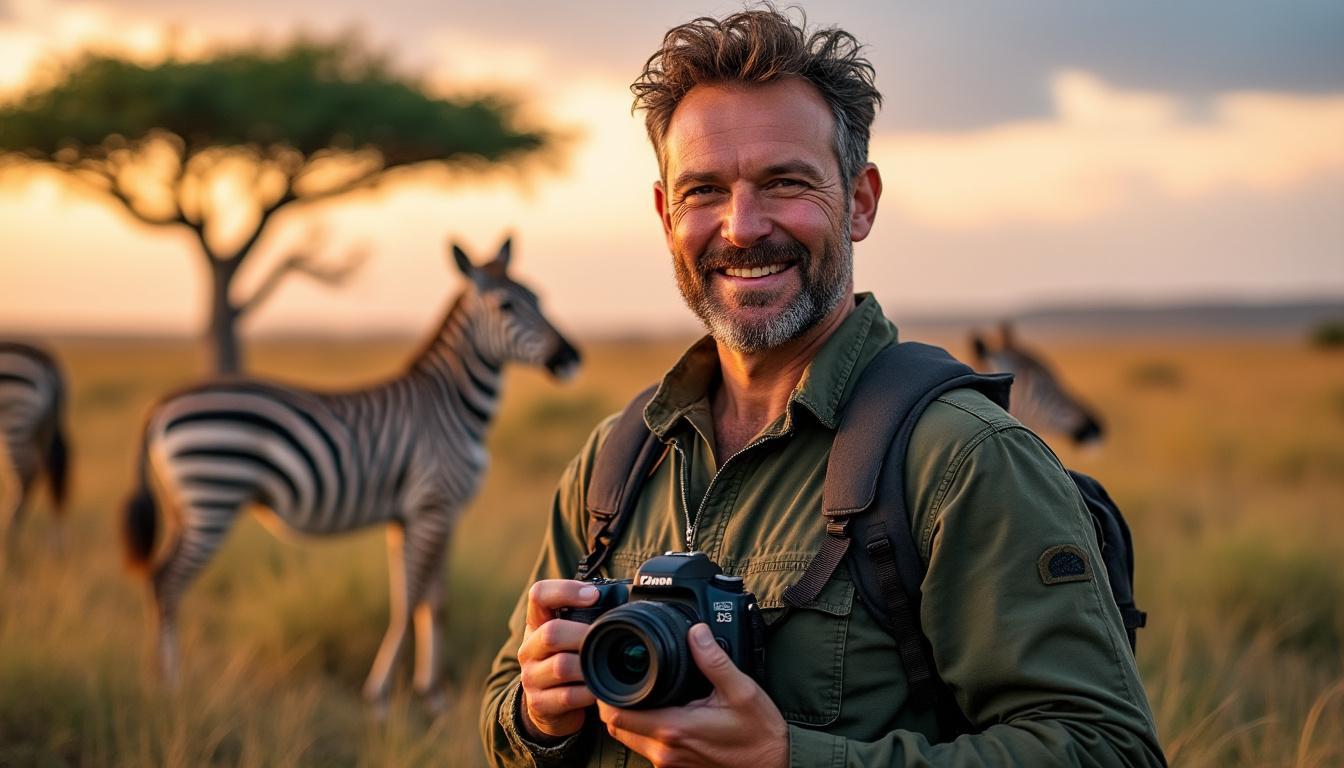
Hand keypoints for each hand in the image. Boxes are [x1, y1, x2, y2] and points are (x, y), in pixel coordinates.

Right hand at [518, 579, 599, 740]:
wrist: (550, 706)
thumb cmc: (568, 660)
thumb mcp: (571, 636)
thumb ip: (589, 619)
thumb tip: (624, 606)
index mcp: (537, 623)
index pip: (539, 595)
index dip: (565, 590)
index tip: (593, 595)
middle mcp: (529, 648)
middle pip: (551, 633)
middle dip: (584, 635)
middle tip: (605, 640)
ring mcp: (531, 677)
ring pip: (561, 666)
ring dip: (588, 666)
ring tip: (603, 667)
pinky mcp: (540, 703)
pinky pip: (568, 696)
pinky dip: (589, 692)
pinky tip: (598, 690)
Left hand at [598, 623, 787, 767]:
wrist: (775, 766)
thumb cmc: (760, 734)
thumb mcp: (741, 690)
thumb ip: (714, 660)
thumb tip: (696, 632)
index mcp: (675, 729)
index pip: (618, 715)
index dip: (606, 694)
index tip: (610, 673)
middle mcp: (665, 751)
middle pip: (616, 728)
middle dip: (613, 702)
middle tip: (623, 676)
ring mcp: (669, 762)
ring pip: (629, 739)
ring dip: (628, 716)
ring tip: (640, 689)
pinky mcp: (676, 767)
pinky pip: (646, 747)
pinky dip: (643, 728)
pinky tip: (660, 708)